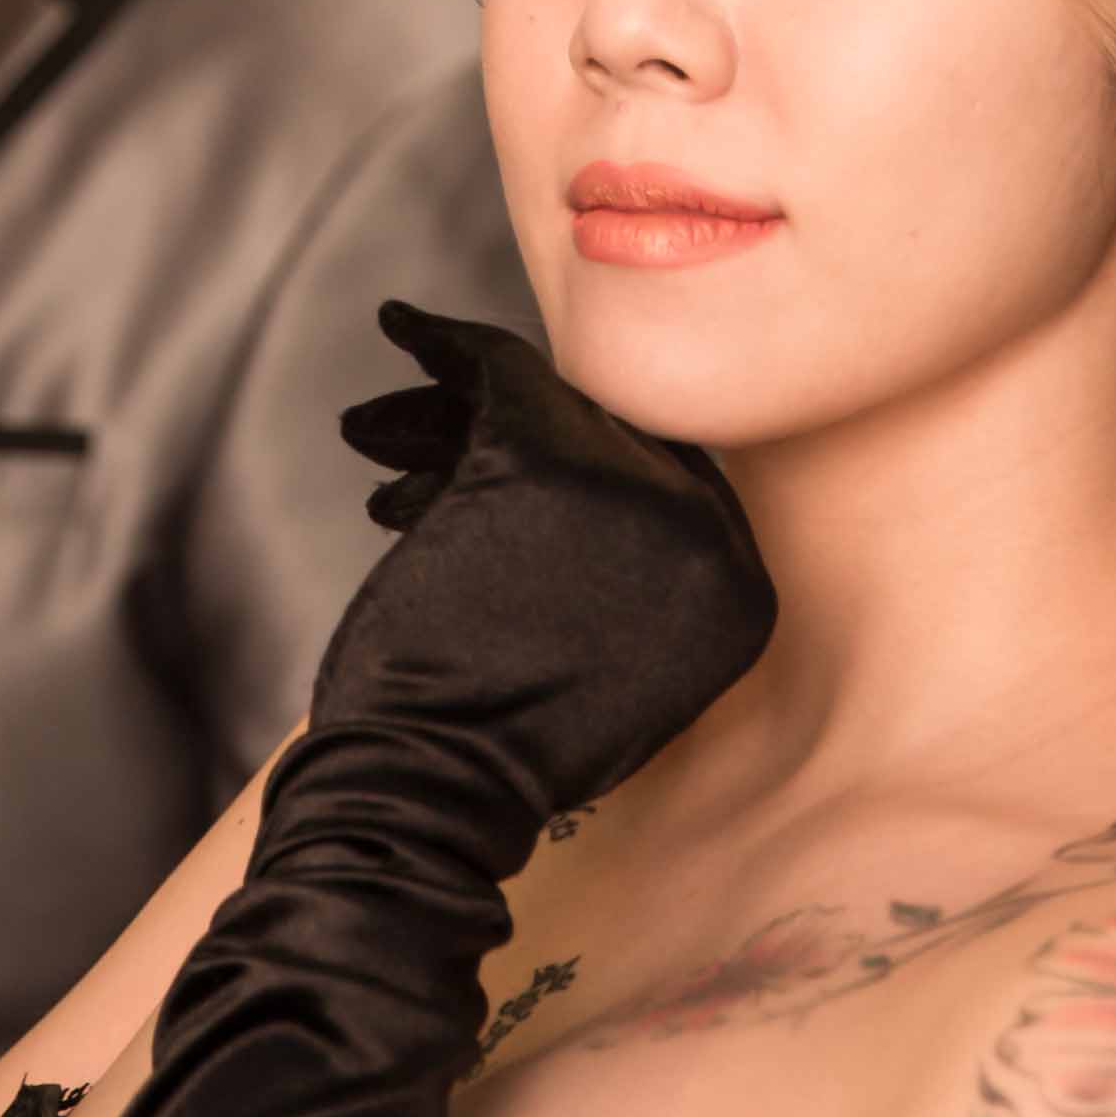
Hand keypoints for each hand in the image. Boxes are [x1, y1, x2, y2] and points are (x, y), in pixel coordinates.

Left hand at [316, 301, 774, 826]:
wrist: (439, 788)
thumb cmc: (506, 748)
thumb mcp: (625, 672)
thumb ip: (646, 578)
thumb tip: (609, 478)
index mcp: (742, 590)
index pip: (673, 480)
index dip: (591, 461)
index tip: (523, 467)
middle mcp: (702, 528)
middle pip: (606, 433)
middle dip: (506, 436)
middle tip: (418, 445)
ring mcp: (623, 488)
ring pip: (542, 403)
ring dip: (452, 416)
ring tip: (373, 438)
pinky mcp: (536, 458)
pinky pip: (490, 371)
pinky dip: (438, 346)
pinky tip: (401, 328)